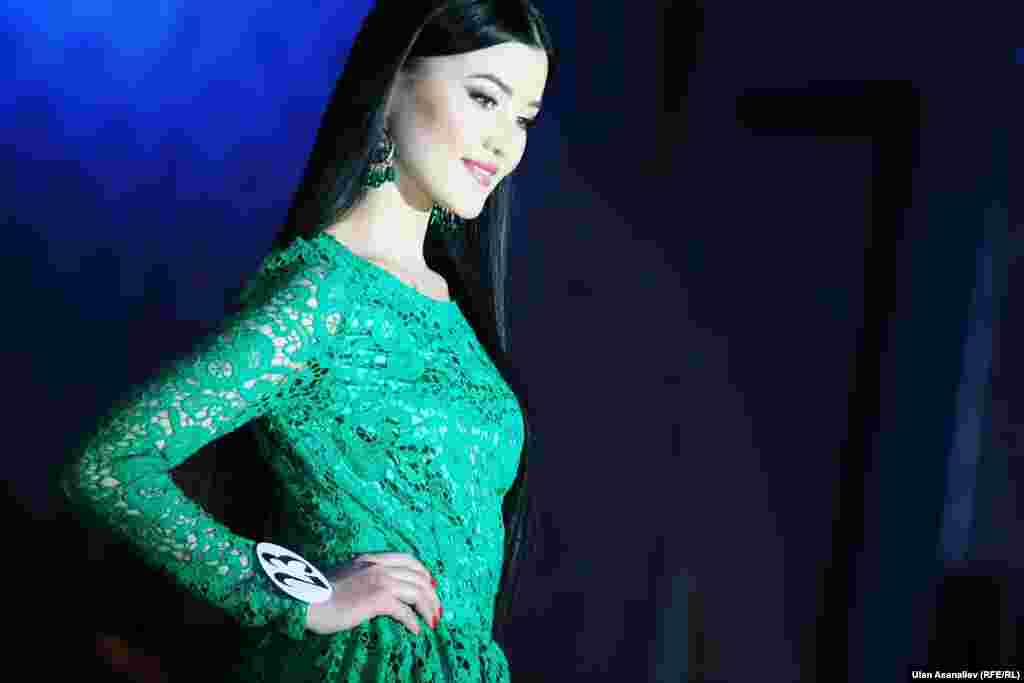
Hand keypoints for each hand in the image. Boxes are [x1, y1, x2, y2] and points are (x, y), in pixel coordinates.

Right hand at [304, 553, 441, 635]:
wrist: (306, 600)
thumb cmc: (320, 593)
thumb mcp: (346, 575)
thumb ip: (364, 576)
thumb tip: (378, 591)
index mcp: (372, 559)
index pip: (408, 559)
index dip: (423, 572)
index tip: (430, 586)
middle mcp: (379, 566)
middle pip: (418, 576)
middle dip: (432, 594)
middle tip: (437, 611)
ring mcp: (379, 581)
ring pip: (417, 592)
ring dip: (429, 608)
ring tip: (432, 622)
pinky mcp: (377, 599)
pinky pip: (405, 611)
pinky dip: (413, 621)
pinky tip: (415, 630)